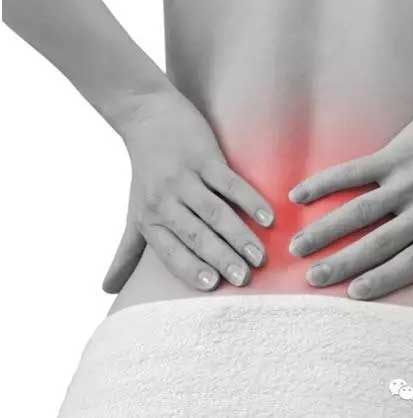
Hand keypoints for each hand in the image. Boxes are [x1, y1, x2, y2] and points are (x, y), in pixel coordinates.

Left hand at [102, 91, 273, 292]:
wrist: (146, 118)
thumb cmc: (145, 173)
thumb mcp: (134, 214)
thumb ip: (126, 252)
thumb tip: (105, 290)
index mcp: (149, 219)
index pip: (170, 251)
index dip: (190, 268)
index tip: (213, 285)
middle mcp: (164, 201)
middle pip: (197, 235)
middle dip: (221, 259)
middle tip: (243, 279)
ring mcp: (185, 178)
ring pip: (215, 212)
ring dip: (239, 236)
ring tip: (260, 257)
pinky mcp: (204, 158)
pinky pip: (230, 184)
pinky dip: (250, 201)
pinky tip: (267, 219)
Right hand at [289, 95, 412, 313]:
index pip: (411, 263)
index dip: (382, 279)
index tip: (353, 294)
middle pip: (379, 243)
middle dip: (343, 264)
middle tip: (313, 279)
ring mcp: (408, 181)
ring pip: (359, 211)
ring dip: (326, 230)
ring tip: (298, 246)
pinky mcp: (394, 155)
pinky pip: (353, 172)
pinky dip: (325, 184)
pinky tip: (300, 196)